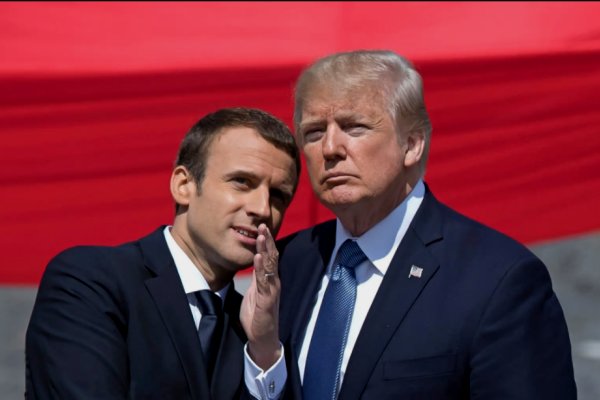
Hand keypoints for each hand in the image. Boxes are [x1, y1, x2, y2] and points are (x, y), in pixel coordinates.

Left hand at [240, 223, 280, 369]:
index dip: (267, 242)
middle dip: (267, 240)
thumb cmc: (258, 316)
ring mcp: (271, 290)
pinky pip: (264, 281)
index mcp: (270, 280)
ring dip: (265, 249)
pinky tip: (258, 257)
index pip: (270, 257)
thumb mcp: (255, 291)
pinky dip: (261, 268)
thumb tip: (256, 261)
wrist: (263, 338)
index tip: (263, 227)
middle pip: (272, 257)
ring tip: (262, 235)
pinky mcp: (267, 300)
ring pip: (269, 266)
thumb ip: (257, 277)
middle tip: (263, 225)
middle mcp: (273, 282)